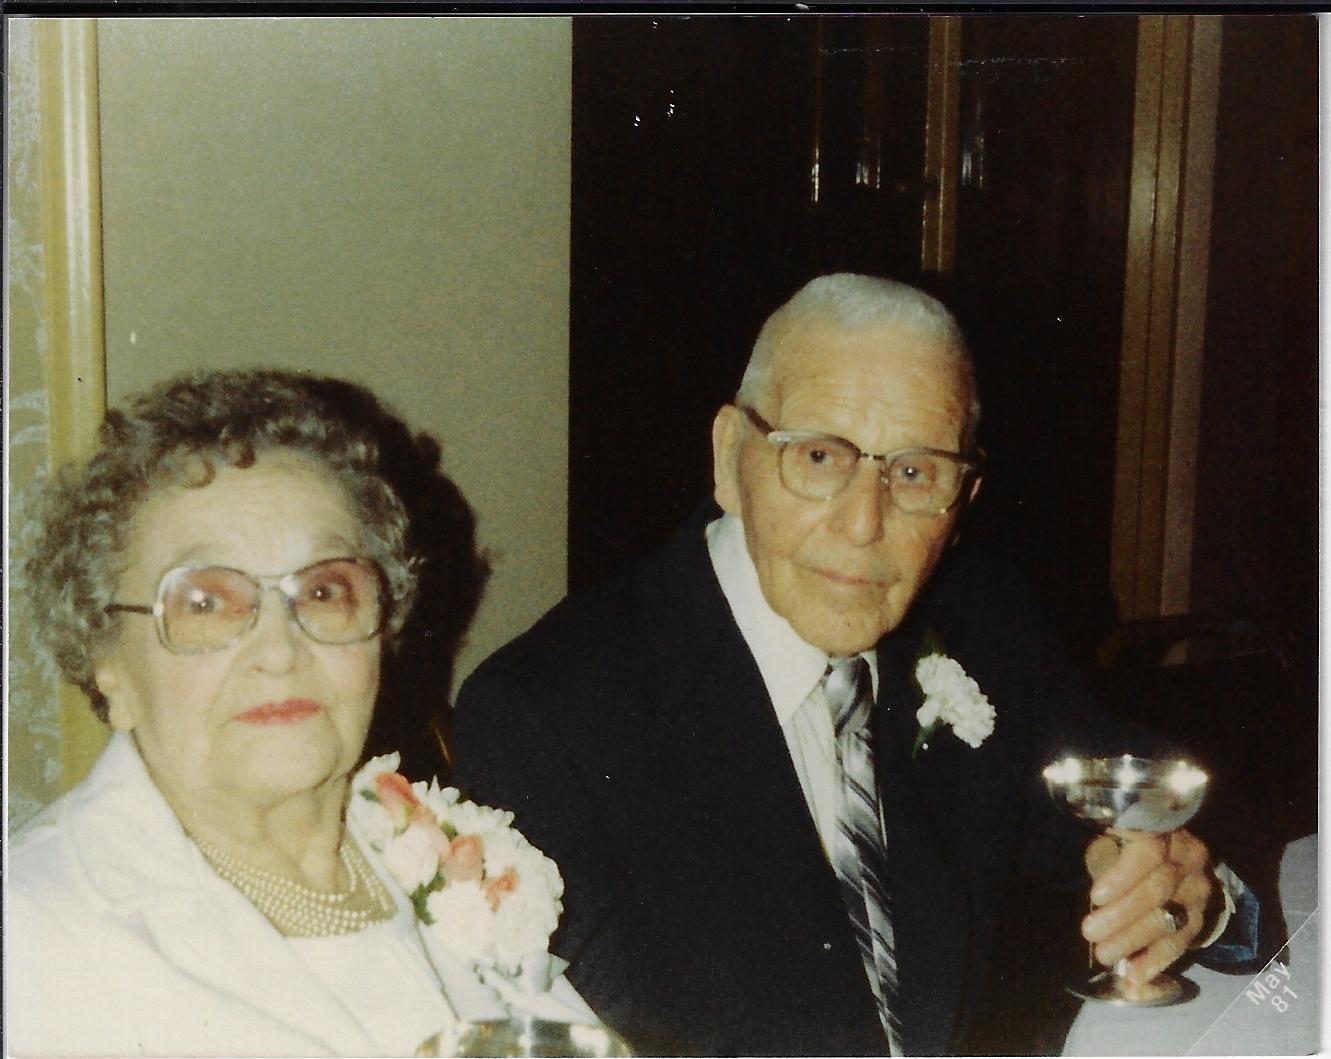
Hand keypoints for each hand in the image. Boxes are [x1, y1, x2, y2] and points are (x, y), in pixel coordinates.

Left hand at [1080, 829, 1212, 984]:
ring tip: (1105, 955)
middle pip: (1158, 889)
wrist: (1170, 853)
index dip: (1123, 875)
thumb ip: (1104, 852)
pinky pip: (1181, 941)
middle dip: (1122, 915)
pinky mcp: (1201, 915)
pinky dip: (1156, 959)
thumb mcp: (1114, 837)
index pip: (1149, 851)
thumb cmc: (1127, 842)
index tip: (1096, 896)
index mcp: (1165, 831)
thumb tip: (1092, 876)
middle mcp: (1189, 858)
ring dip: (1135, 941)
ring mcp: (1198, 888)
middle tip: (1090, 932)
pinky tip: (1135, 973)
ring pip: (1170, 919)